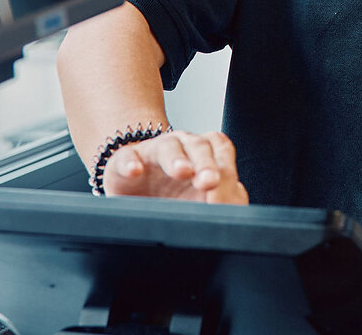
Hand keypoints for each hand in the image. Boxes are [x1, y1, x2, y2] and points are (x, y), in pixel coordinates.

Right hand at [104, 130, 248, 203]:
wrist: (134, 186)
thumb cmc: (174, 193)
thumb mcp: (201, 199)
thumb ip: (222, 201)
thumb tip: (237, 216)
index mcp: (206, 156)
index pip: (222, 152)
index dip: (226, 170)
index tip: (225, 195)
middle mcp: (184, 148)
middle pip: (200, 146)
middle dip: (206, 164)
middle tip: (209, 182)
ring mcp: (154, 151)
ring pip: (169, 147)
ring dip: (176, 159)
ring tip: (181, 171)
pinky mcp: (124, 160)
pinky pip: (128, 156)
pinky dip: (131, 163)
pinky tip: (135, 171)